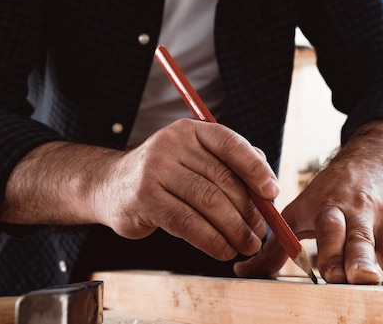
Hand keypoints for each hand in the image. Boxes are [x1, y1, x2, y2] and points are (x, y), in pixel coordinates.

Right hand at [1, 118, 279, 260]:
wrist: (110, 185)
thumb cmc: (165, 174)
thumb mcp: (195, 158)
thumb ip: (231, 164)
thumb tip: (268, 186)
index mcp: (191, 131)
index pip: (230, 144)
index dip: (255, 169)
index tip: (272, 192)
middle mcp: (172, 145)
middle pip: (222, 180)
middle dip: (248, 210)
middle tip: (261, 231)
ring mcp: (155, 170)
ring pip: (208, 203)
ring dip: (234, 230)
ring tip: (247, 244)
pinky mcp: (145, 199)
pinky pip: (188, 224)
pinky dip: (212, 241)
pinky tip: (223, 251)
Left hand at [234, 121, 382, 283]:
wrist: (365, 163)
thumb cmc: (326, 196)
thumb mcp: (298, 214)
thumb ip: (274, 248)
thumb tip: (242, 275)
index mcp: (328, 211)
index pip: (329, 233)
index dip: (329, 252)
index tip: (330, 275)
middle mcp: (358, 214)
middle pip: (361, 240)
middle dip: (361, 259)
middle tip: (363, 279)